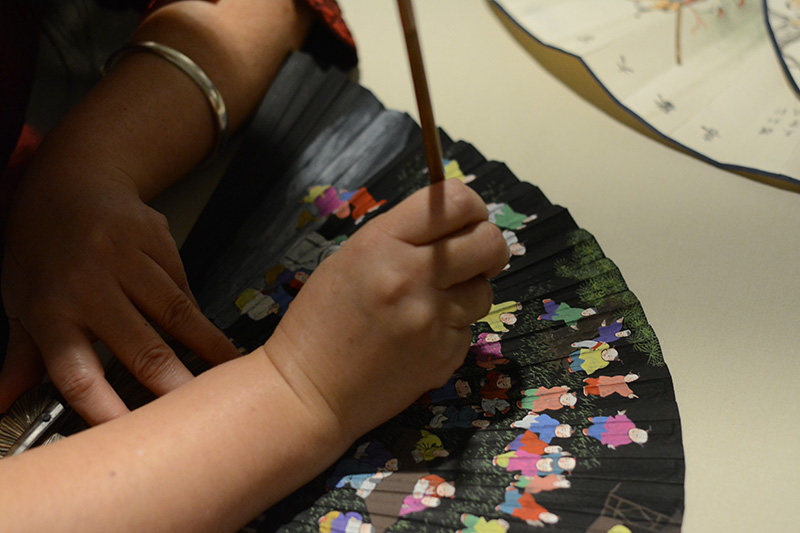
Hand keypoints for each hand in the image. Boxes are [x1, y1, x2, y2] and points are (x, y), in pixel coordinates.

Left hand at [0, 167, 239, 423]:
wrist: (73, 178)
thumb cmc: (40, 245)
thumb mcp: (19, 298)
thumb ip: (21, 356)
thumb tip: (2, 402)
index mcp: (50, 310)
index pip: (77, 373)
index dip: (103, 408)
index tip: (130, 434)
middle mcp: (89, 285)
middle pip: (140, 345)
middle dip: (173, 382)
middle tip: (198, 408)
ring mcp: (127, 258)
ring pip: (176, 312)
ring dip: (206, 345)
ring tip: (229, 369)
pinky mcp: (158, 240)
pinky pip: (183, 284)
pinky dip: (195, 311)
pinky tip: (202, 327)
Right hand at [260, 179, 509, 438]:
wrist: (309, 391)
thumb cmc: (320, 320)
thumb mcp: (351, 259)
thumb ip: (402, 237)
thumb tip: (452, 225)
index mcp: (383, 243)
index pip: (456, 202)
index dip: (470, 207)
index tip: (465, 220)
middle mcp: (414, 276)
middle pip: (489, 242)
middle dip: (486, 246)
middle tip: (468, 258)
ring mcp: (434, 319)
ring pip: (486, 288)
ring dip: (469, 291)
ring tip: (432, 303)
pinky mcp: (447, 354)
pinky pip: (469, 327)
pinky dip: (453, 327)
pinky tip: (420, 337)